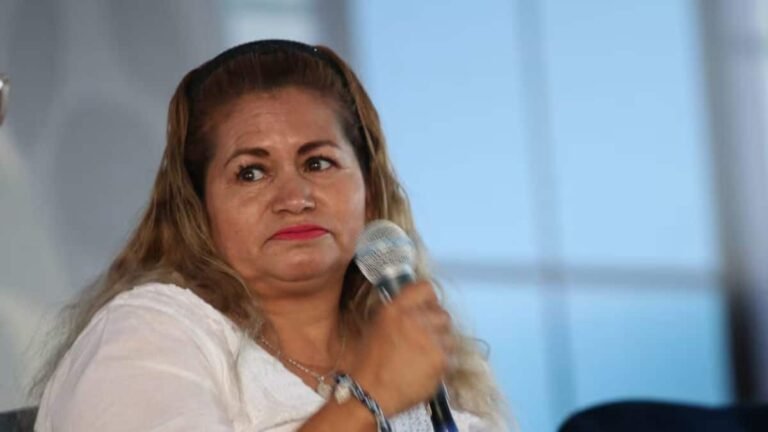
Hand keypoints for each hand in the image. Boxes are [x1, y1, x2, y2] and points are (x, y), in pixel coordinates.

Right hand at [350, 281, 454, 415]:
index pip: (425, 288)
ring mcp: (430, 339)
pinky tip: (427, 369)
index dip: (428, 299)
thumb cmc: (369, 362)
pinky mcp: (441, 359)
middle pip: (442, 313)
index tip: (426, 309)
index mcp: (396, 309)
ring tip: (426, 356)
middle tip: (426, 338)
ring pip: (449, 334)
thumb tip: (416, 308)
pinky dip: (442, 362)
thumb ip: (398, 313)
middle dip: (436, 325)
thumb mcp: (377, 326)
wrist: (370, 393)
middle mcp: (415, 319)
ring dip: (441, 343)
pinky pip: (450, 355)